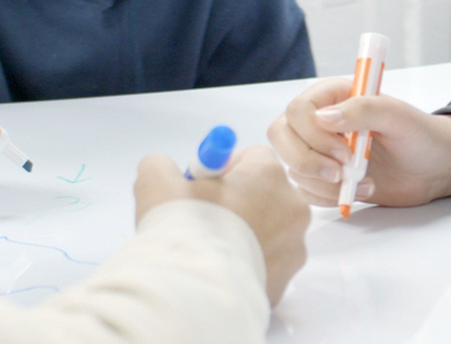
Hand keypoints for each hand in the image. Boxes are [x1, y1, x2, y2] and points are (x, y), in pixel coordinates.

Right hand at [134, 147, 307, 304]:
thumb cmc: (184, 232)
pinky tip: (220, 271)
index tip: (202, 187)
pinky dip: (248, 264)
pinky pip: (268, 264)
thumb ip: (160, 166)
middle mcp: (292, 208)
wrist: (195, 292)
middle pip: (266, 194)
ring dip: (246, 235)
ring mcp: (294, 247)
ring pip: (270, 231)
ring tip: (210, 249)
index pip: (253, 157)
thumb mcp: (157, 184)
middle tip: (204, 219)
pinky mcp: (286, 281)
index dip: (224, 170)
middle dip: (239, 203)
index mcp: (269, 175)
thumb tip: (161, 169)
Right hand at [267, 76, 450, 208]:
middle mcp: (320, 122)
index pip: (298, 111)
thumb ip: (363, 110)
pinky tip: (359, 191)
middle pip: (281, 137)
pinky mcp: (325, 178)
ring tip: (364, 182)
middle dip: (307, 161)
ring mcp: (320, 151)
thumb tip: (323, 118)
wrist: (436, 168)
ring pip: (292, 167)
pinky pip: (305, 190)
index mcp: (335, 96)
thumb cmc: (422, 135)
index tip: (345, 152)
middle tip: (341, 174)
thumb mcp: (399, 116)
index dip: (314, 135)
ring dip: (323, 183)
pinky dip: (327, 197)